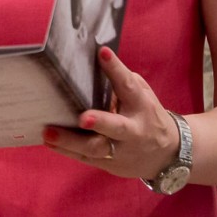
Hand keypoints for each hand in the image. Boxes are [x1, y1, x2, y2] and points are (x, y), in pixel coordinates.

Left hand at [42, 47, 180, 178]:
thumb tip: (94, 61)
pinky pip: (85, 158)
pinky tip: (49, 141)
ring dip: (71, 141)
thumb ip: (120, 81)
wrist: (167, 154)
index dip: (116, 69)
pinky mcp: (109, 163)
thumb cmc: (146, 114)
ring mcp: (121, 150)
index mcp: (141, 106)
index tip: (102, 53)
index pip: (128, 85)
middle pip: (116, 128)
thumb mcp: (141, 95)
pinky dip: (66, 150)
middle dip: (100, 122)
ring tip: (48, 132)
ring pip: (96, 148)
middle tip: (82, 117)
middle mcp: (132, 130)